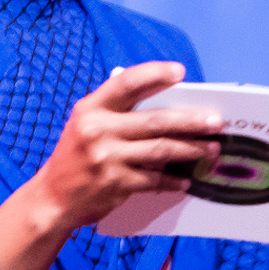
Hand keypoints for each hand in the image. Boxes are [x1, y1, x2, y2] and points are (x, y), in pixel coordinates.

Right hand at [0, 63, 223, 269]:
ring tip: (211, 150)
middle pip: (155, 121)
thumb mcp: (86, 124)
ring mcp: (106, 158)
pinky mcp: (115, 183)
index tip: (180, 71)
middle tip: (216, 122)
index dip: (154, 75)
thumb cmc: (78, 156)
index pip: (126, 83)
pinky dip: (173, 179)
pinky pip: (154, 179)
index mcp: (91, 108)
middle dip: (191, 121)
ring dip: (191, 150)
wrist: (53, 198)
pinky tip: (185, 179)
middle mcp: (97, 129)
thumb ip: (117, 112)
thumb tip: (168, 107)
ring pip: (161, 150)